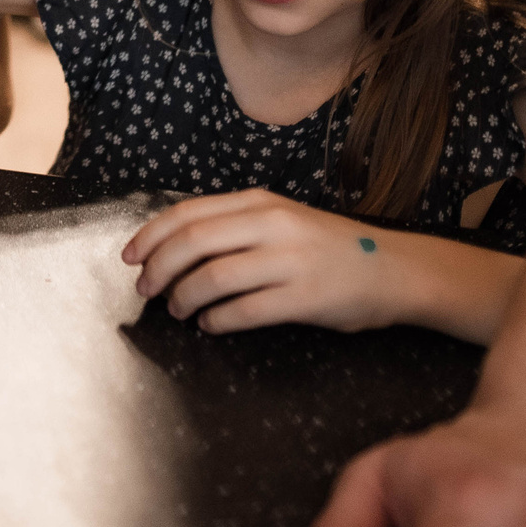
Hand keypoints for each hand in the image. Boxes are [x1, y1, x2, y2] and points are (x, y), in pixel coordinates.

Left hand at [123, 189, 402, 333]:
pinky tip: (211, 325)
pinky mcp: (305, 298)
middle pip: (192, 243)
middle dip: (158, 269)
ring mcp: (290, 260)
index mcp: (260, 201)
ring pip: (212, 278)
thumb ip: (236, 225)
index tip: (130, 257)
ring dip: (184, 297)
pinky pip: (244, 311)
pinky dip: (217, 321)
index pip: (188, 214)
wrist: (395, 270)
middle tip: (146, 291)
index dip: (150, 236)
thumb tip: (175, 246)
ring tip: (179, 310)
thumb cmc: (330, 247)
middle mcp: (272, 224)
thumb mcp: (282, 218)